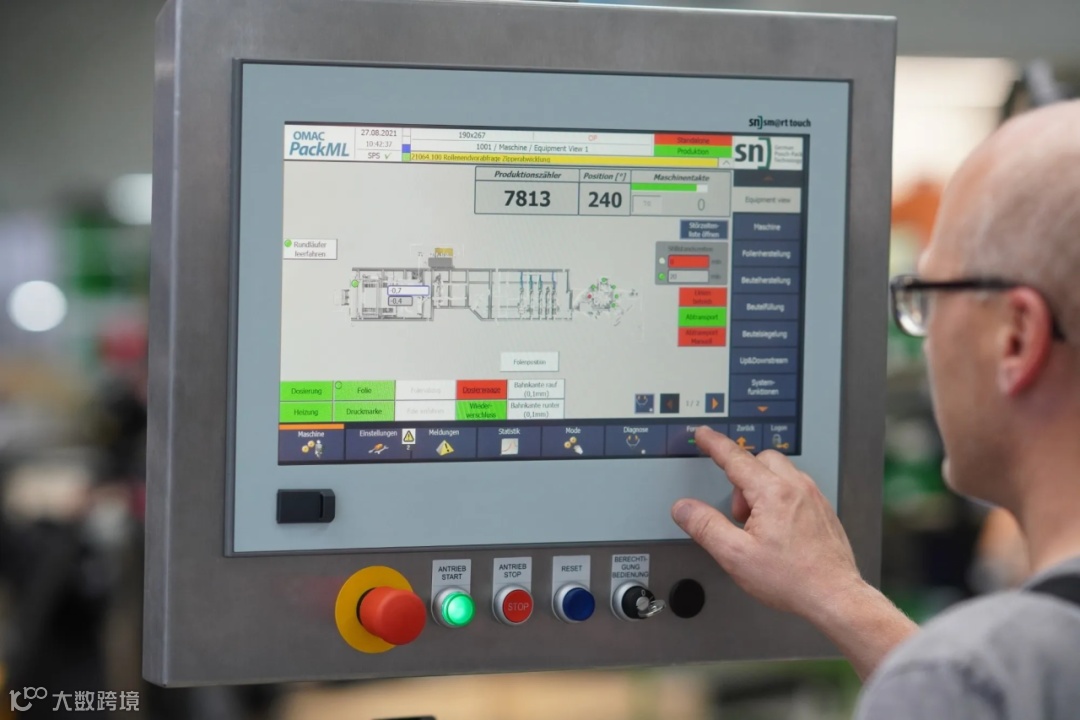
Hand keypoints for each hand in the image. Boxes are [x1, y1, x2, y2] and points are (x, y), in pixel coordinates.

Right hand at [672, 426, 861, 619]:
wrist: (834, 596)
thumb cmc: (793, 579)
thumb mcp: (736, 556)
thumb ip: (706, 527)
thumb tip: (684, 508)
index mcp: (773, 494)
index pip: (736, 458)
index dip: (715, 444)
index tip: (704, 436)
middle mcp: (797, 488)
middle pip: (760, 460)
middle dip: (742, 479)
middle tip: (739, 514)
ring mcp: (814, 497)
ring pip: (780, 473)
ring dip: (761, 489)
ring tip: (759, 526)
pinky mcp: (823, 510)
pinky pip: (796, 488)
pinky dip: (780, 499)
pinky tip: (779, 530)